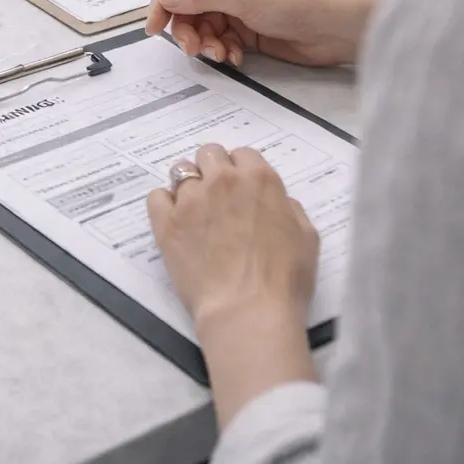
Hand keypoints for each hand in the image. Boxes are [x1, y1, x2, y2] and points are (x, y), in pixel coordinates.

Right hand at [145, 0, 380, 67]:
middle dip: (187, 29)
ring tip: (223, 55)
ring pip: (202, 27)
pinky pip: (220, 40)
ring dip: (206, 43)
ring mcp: (237, 7)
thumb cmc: (296, 2)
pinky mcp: (247, 30)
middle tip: (194, 49)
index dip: (162, 2)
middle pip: (188, 7)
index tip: (152, 28)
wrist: (338, 28)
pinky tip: (237, 56)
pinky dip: (223, 50)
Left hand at [148, 144, 318, 333]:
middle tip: (217, 195)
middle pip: (209, 154)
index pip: (244, 154)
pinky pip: (156, 196)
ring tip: (196, 211)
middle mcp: (222, 181)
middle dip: (213, 169)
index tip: (242, 188)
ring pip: (181, 171)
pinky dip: (164, 203)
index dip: (242, 170)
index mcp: (259, 179)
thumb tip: (275, 201)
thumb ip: (287, 208)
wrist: (248, 310)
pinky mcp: (166, 222)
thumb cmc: (284, 279)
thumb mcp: (306, 237)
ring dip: (189, 186)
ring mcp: (190, 199)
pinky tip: (175, 220)